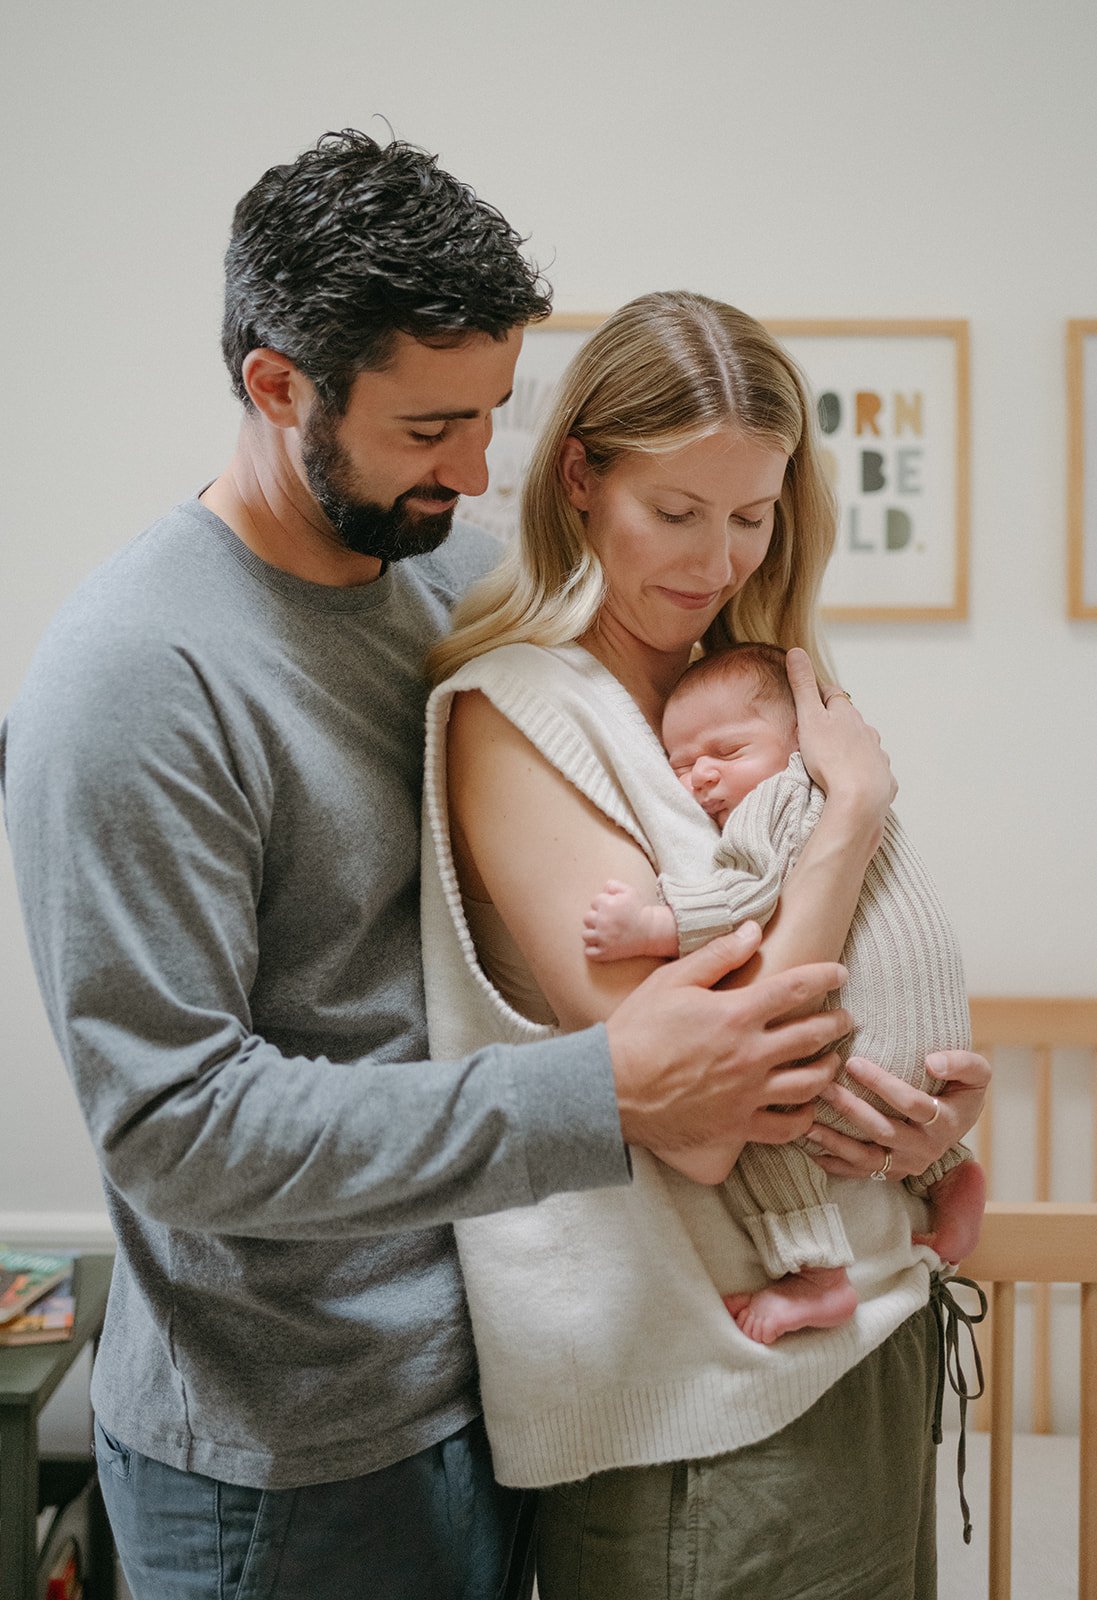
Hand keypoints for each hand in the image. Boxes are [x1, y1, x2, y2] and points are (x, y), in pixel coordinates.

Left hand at [583, 879, 677, 961]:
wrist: (650, 931)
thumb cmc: (639, 910)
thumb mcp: (630, 891)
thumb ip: (613, 885)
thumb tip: (602, 889)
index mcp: (607, 905)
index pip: (594, 902)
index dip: (603, 904)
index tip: (612, 909)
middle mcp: (603, 921)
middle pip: (587, 918)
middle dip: (596, 919)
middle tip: (608, 922)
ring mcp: (603, 938)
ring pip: (585, 935)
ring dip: (593, 934)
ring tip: (604, 934)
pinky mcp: (605, 952)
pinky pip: (589, 953)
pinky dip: (593, 951)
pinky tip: (601, 946)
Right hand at [606, 921, 851, 1163]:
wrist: (610, 1089)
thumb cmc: (637, 1031)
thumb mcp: (672, 981)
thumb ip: (718, 956)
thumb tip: (753, 931)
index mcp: (736, 1014)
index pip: (796, 988)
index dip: (825, 976)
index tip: (839, 973)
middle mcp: (751, 1054)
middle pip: (812, 1035)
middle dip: (837, 1023)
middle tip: (846, 1018)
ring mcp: (748, 1093)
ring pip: (809, 1083)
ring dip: (828, 1068)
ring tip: (832, 1061)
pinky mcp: (738, 1125)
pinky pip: (786, 1127)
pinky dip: (804, 1119)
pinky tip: (807, 1110)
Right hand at [785, 648, 896, 832]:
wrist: (859, 797)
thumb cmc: (830, 757)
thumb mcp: (809, 718)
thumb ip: (802, 686)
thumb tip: (796, 651)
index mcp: (847, 714)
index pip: (833, 695)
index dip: (821, 695)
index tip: (811, 698)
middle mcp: (867, 730)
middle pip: (851, 720)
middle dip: (838, 722)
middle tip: (819, 731)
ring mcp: (877, 754)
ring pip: (865, 744)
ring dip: (853, 747)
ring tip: (836, 757)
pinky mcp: (884, 779)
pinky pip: (874, 771)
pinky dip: (865, 771)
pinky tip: (856, 779)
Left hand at [805, 1049, 990, 1181]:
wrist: (957, 1120)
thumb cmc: (960, 1089)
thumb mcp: (976, 1073)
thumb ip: (962, 1062)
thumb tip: (932, 1062)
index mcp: (946, 1123)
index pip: (912, 1104)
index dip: (883, 1084)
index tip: (854, 1062)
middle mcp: (925, 1149)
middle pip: (884, 1130)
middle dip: (851, 1109)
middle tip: (823, 1086)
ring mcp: (906, 1164)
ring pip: (867, 1158)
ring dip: (835, 1141)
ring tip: (807, 1122)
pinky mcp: (890, 1172)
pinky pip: (859, 1173)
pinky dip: (833, 1163)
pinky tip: (810, 1147)